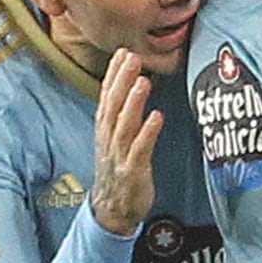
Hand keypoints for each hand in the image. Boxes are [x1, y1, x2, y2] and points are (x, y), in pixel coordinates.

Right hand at [91, 49, 158, 234]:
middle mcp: (109, 139)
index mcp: (104, 130)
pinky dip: (147, 132)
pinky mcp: (132, 171)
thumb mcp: (114, 139)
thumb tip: (132, 86)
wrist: (111, 210)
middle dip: (121, 81)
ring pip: (124, 125)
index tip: (122, 52)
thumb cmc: (118, 171)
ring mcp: (119, 155)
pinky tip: (156, 116)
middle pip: (113, 106)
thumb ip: (122, 114)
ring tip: (142, 81)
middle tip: (131, 57)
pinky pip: (140, 150)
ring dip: (133, 102)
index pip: (106, 97)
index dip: (113, 75)